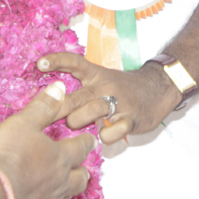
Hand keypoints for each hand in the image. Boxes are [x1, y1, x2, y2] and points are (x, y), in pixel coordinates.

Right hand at [0, 81, 95, 198]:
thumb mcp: (22, 123)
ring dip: (67, 193)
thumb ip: (42, 107)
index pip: (81, 148)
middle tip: (81, 167)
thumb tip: (60, 87)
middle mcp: (60, 184)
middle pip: (80, 178)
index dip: (86, 142)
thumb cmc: (6, 155)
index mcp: (60, 158)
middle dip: (82, 171)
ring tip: (63, 189)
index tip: (90, 140)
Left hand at [38, 51, 180, 144]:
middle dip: (59, 108)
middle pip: (77, 97)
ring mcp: (118, 102)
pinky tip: (103, 136)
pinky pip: (115, 130)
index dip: (57, 61)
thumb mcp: (102, 79)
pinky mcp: (131, 118)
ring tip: (74, 124)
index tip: (39, 63)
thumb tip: (51, 100)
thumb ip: (80, 88)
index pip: (74, 63)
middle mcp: (104, 87)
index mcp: (96, 75)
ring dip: (79, 120)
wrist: (159, 88)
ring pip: (93, 110)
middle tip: (47, 117)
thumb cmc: (123, 88)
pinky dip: (107, 136)